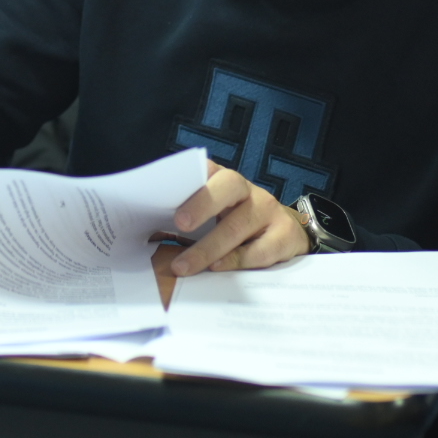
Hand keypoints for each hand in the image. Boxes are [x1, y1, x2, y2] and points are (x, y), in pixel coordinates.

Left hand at [169, 161, 309, 275]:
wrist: (285, 234)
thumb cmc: (237, 223)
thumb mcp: (215, 214)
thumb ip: (189, 216)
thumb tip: (152, 233)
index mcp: (223, 180)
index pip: (207, 169)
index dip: (190, 176)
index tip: (169, 190)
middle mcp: (247, 190)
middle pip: (228, 187)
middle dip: (203, 204)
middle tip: (180, 223)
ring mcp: (268, 210)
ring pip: (238, 225)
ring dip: (208, 248)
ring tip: (184, 265)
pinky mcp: (283, 235)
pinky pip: (259, 249)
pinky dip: (236, 260)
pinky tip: (217, 267)